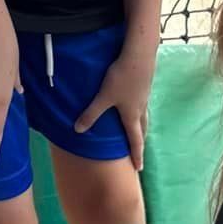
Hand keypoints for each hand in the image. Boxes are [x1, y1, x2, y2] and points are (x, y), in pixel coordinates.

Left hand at [74, 42, 155, 170]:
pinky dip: (139, 112)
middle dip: (140, 142)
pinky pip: (143, 104)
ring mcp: (144, 97)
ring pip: (144, 117)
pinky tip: (135, 105)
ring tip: (138, 131)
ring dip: (141, 127)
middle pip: (142, 130)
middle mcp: (140, 109)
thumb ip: (91, 114)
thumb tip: (78, 130)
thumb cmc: (121, 78)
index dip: (136, 155)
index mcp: (132, 115)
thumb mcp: (103, 97)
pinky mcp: (144, 85)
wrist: (140, 55)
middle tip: (139, 153)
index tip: (139, 168)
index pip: (135, 140)